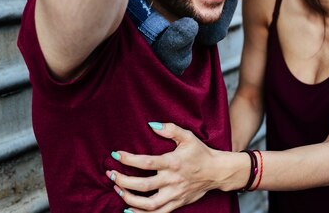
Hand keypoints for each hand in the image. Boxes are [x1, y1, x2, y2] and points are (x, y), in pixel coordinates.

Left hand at [107, 123, 221, 212]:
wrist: (217, 172)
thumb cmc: (200, 152)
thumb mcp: (187, 136)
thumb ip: (170, 129)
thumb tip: (152, 124)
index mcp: (173, 163)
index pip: (146, 163)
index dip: (129, 159)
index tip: (115, 155)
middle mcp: (172, 180)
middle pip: (143, 185)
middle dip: (123, 181)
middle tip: (111, 174)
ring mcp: (174, 194)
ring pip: (149, 203)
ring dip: (130, 198)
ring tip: (117, 190)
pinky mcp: (177, 203)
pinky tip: (129, 209)